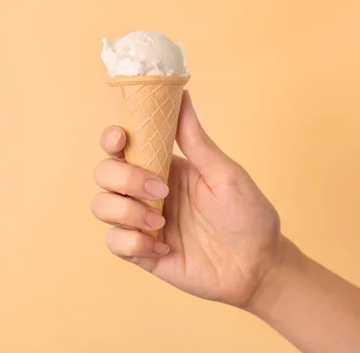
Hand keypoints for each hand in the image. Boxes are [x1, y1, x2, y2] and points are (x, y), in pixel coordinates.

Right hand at [91, 91, 283, 306]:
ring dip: (125, 211)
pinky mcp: (141, 252)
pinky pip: (114, 242)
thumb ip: (196, 139)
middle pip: (105, 173)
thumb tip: (181, 94)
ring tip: (161, 222)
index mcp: (164, 166)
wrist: (258, 266)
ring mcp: (141, 222)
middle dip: (124, 177)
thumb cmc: (248, 215)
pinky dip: (133, 244)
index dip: (112, 139)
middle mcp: (146, 191)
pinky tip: (164, 248)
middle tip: (161, 190)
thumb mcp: (225, 174)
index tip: (121, 138)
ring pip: (101, 205)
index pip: (123, 146)